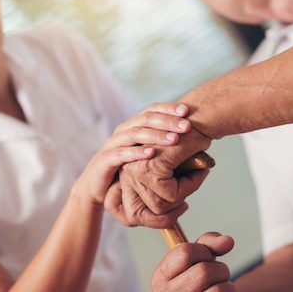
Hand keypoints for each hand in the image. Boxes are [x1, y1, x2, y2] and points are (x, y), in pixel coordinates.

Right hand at [73, 103, 189, 211]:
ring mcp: (113, 143)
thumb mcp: (147, 152)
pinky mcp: (105, 159)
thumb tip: (194, 138)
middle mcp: (123, 130)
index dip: (168, 109)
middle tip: (186, 126)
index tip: (187, 111)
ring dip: (156, 135)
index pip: (152, 110)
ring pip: (135, 134)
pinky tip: (151, 153)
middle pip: (146, 119)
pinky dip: (136, 152)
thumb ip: (163, 143)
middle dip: (167, 121)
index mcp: (133, 125)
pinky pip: (121, 153)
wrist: (98, 184)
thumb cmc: (128, 166)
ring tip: (175, 139)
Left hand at [104, 127, 211, 227]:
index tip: (173, 213)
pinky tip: (199, 170)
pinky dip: (190, 186)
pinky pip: (171, 194)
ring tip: (196, 177)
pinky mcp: (151, 166)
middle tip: (184, 206)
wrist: (199, 118)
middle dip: (163, 217)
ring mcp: (136, 168)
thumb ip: (163, 192)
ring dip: (182, 197)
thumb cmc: (188, 144)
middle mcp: (127, 170)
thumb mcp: (173, 172)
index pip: (124, 211)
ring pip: (158, 206)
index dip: (147, 220)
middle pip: (136, 214)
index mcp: (128, 171)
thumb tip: (165, 216)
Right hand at [151, 232, 235, 291]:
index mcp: (160, 278)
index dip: (203, 250)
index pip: (185, 252)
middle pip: (204, 271)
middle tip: (216, 273)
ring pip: (218, 289)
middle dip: (218, 268)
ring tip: (218, 285)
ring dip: (225, 283)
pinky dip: (229, 291)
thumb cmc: (197, 278)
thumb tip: (228, 241)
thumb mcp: (196, 257)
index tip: (204, 256)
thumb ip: (208, 243)